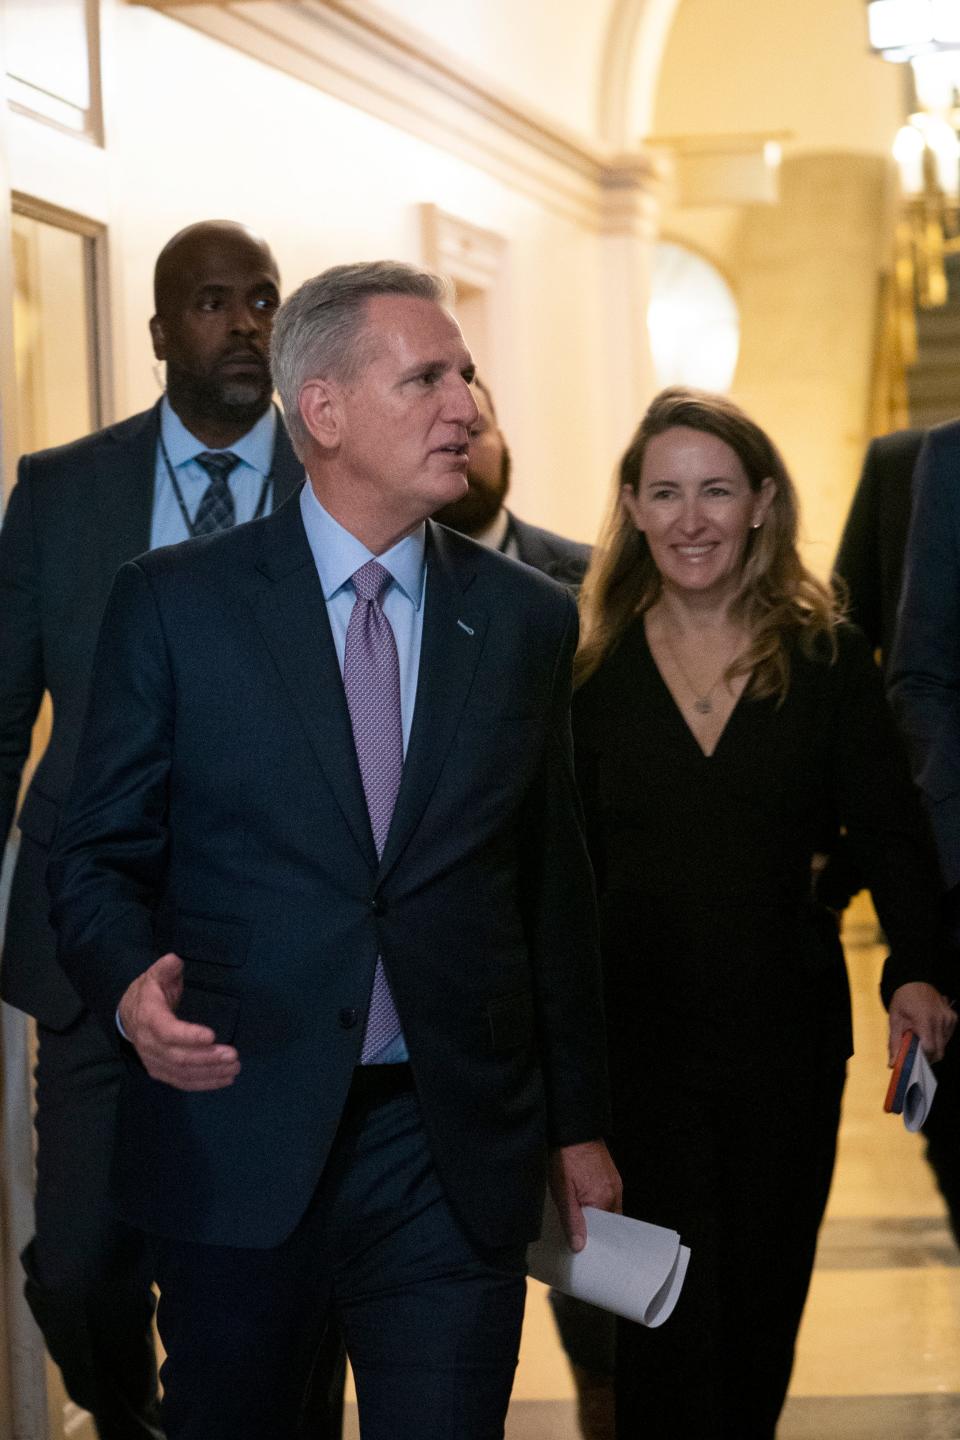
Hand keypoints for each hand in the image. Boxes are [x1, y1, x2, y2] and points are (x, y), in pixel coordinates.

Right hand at [118, 952, 240, 1091]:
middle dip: (207, 1058)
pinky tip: (224, 1080)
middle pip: (178, 1057)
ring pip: (182, 1073)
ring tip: (234, 1069)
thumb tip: (174, 960)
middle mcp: (149, 1044)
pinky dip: (203, 1083)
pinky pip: (181, 1082)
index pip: (167, 1032)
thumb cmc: (148, 993)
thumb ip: (165, 968)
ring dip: (210, 1073)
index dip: (189, 1036)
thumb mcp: (155, 976)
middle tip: (233, 1055)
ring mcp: (153, 1061)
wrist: (128, 1015)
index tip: (212, 1035)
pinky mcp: (160, 1072)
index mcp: (148, 1018)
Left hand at [549, 1140, 621, 1253]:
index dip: (592, 1239)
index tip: (581, 1244)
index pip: (605, 1233)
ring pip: (606, 1208)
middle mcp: (614, 1192)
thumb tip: (579, 1246)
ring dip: (594, 1213)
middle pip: (607, 1222)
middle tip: (576, 1230)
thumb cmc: (566, 1157)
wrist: (572, 1129)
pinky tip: (582, 1197)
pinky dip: (596, 1200)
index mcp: (605, 1200)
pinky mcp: (609, 1173)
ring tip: (577, 1212)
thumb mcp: (563, 1192)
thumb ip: (572, 1220)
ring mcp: (613, 1182)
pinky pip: (606, 1195)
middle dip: (593, 1227)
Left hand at [888, 981, 955, 1064]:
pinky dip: (939, 1038)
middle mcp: (940, 1019)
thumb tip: (892, 1063)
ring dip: (934, 1046)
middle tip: (917, 1051)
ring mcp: (949, 1018)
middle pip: (939, 1051)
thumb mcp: (894, 1020)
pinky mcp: (953, 1017)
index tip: (914, 1059)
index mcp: (924, 1019)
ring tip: (922, 1036)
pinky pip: (948, 1036)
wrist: (914, 981)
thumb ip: (895, 1043)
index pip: (929, 1049)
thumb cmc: (903, 999)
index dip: (921, 1057)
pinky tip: (929, 1029)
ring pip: (944, 1045)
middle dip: (928, 1056)